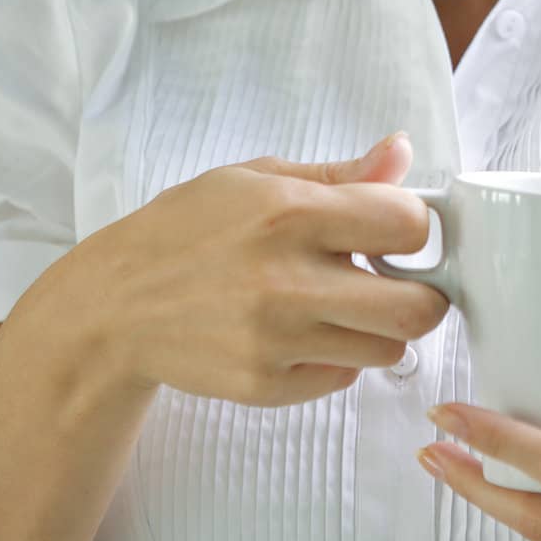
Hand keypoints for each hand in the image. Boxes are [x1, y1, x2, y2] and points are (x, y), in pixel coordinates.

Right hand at [61, 130, 449, 407]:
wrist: (116, 304)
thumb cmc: (188, 230)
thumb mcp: (258, 179)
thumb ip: (339, 174)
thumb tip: (401, 155)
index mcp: (289, 214)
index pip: (407, 225)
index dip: (415, 226)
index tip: (399, 229)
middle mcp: (286, 281)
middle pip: (415, 309)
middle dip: (424, 293)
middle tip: (404, 281)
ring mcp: (276, 342)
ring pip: (387, 350)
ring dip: (381, 328)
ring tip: (347, 304)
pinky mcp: (265, 386)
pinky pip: (343, 377)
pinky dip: (340, 356)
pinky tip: (308, 330)